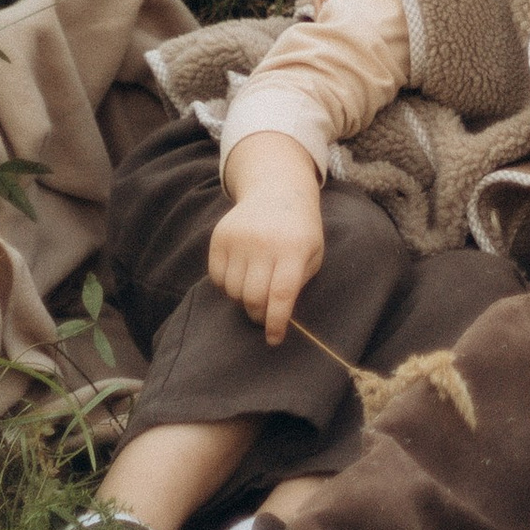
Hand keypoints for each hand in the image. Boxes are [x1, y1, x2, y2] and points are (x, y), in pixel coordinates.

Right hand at [208, 140, 325, 345]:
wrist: (278, 190)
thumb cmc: (300, 231)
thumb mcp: (313, 254)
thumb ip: (297, 285)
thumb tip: (277, 318)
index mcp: (294, 248)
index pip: (281, 295)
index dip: (276, 322)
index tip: (274, 339)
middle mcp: (264, 242)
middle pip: (254, 297)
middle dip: (259, 315)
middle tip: (264, 316)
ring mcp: (239, 238)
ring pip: (233, 291)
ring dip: (243, 299)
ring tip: (255, 286)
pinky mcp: (220, 236)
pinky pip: (217, 278)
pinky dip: (227, 285)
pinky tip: (240, 273)